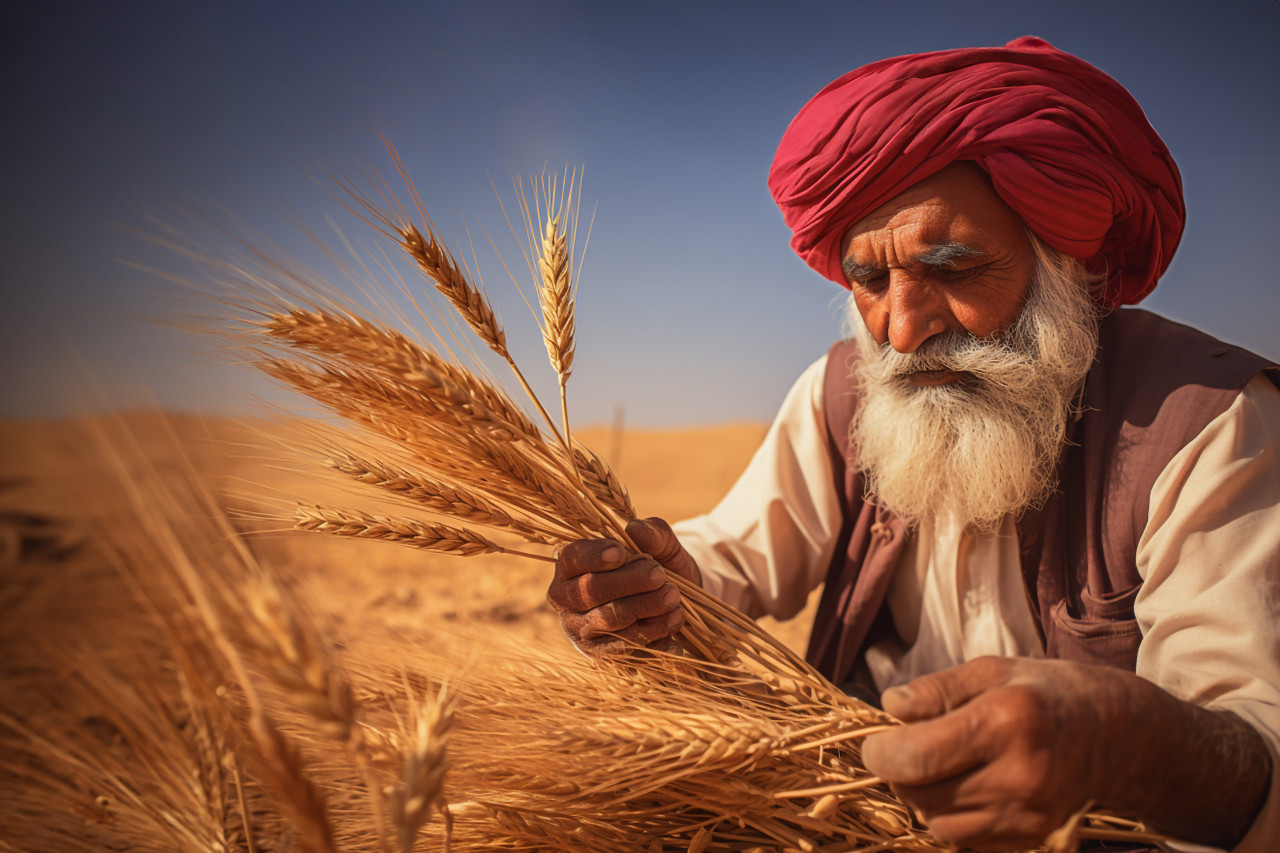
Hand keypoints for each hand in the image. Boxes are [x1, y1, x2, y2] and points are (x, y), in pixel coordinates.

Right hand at [548, 517, 701, 654]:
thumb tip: (636, 528)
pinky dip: (654, 635)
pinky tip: (674, 622)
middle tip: (659, 575)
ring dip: (645, 609)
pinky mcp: (602, 654)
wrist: (674, 602)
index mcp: (572, 564)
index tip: (621, 553)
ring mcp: (583, 629)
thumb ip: (653, 532)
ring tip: (674, 598)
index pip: (573, 558)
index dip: (594, 556)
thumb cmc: (657, 566)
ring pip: (609, 621)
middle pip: (590, 590)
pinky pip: (626, 648)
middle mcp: (568, 598)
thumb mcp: (662, 546)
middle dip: (628, 583)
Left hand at [860, 656, 1271, 849]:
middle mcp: (1020, 773)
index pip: (916, 757)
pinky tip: (962, 787)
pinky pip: (965, 840)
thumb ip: (936, 690)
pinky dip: (949, 817)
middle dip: (898, 774)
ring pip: (938, 824)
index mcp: (1006, 720)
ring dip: (921, 798)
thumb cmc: (1045, 691)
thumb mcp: (991, 669)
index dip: (880, 754)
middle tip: (902, 750)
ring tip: (935, 767)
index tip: (876, 743)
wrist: (1117, 733)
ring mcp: (1029, 813)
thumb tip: (890, 709)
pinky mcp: (1033, 837)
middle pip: (922, 794)